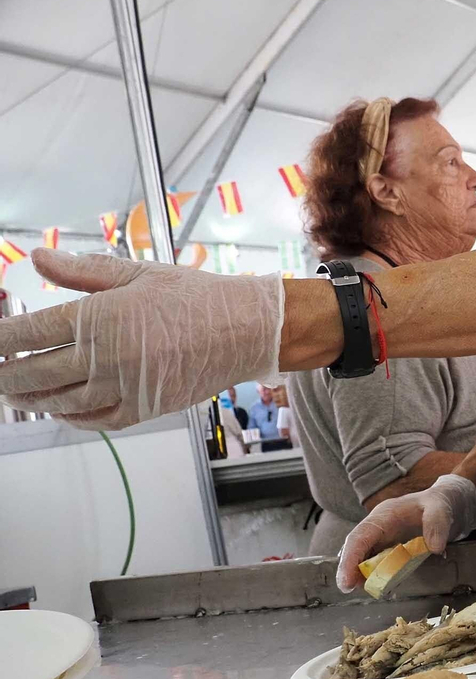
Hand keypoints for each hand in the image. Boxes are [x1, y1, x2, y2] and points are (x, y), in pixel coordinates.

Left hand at [0, 249, 283, 429]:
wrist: (248, 330)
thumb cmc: (199, 299)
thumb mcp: (138, 273)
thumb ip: (82, 270)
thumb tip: (38, 259)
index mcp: (100, 318)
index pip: (28, 334)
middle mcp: (107, 356)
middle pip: (35, 374)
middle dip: (4, 376)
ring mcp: (125, 387)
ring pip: (59, 401)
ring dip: (30, 399)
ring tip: (14, 395)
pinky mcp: (144, 408)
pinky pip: (94, 420)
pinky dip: (69, 416)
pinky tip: (58, 409)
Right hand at [335, 473, 475, 591]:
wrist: (447, 503)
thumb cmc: (439, 503)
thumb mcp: (441, 508)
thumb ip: (437, 524)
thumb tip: (435, 548)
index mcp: (384, 515)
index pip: (360, 536)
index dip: (350, 558)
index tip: (347, 579)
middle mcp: (378, 526)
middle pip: (355, 548)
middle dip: (348, 568)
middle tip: (347, 588)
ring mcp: (382, 537)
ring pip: (362, 556)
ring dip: (358, 573)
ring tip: (358, 588)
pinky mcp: (389, 547)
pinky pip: (375, 561)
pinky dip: (372, 574)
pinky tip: (374, 584)